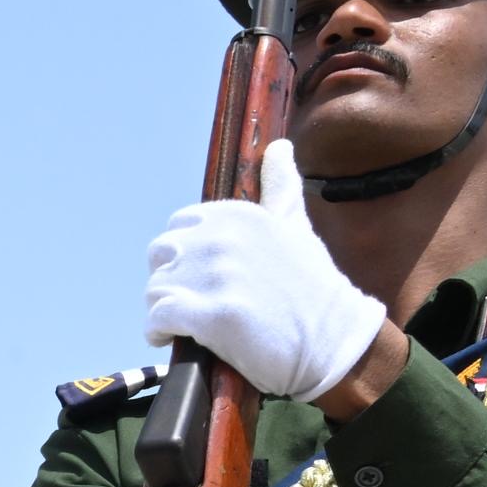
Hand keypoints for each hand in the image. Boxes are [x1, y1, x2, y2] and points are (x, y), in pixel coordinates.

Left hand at [144, 139, 393, 406]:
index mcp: (238, 215)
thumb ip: (280, 186)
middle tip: (197, 303)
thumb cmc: (311, 287)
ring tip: (192, 324)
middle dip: (171, 281)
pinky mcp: (212, 315)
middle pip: (159, 256)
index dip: (184, 256)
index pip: (178, 227)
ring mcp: (217, 276)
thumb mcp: (295, 225)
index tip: (203, 276)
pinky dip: (157, 333)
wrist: (333, 340)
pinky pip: (155, 319)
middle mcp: (223, 238)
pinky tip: (174, 339)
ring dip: (165, 311)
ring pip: (154, 289)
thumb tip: (279, 145)